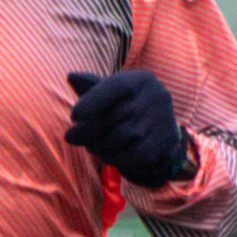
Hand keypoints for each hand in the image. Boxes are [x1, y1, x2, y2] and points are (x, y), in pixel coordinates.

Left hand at [66, 70, 188, 188]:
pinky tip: (107, 156)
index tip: (74, 116)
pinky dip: (115, 159)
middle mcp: (155, 96)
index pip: (114, 87)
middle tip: (71, 137)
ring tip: (90, 146)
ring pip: (121, 138)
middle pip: (114, 116)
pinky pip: (133, 156)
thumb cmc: (128, 106)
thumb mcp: (113, 93)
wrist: (161, 129)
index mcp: (141, 79)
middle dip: (87, 130)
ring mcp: (162, 121)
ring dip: (99, 145)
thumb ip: (92, 86)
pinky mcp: (165, 144)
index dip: (92, 101)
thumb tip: (72, 77)